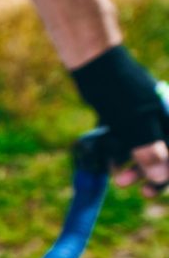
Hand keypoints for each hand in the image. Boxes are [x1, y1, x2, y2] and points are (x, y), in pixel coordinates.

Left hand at [71, 45, 167, 197]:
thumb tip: (162, 176)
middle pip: (166, 150)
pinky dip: (124, 152)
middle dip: (154, 172)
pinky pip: (131, 139)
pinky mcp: (128, 115)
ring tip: (119, 179)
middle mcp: (165, 114)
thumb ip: (150, 151)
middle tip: (143, 193)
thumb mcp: (135, 125)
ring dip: (136, 165)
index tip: (156, 190)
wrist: (95, 65)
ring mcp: (147, 115)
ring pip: (146, 147)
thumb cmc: (119, 92)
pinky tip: (111, 162)